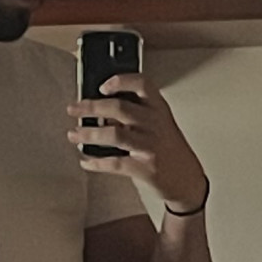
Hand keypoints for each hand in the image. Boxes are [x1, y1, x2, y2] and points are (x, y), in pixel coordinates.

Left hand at [68, 73, 207, 215]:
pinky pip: (116, 163)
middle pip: (120, 108)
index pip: (142, 84)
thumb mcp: (158, 125)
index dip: (121, 81)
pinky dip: (96, 162)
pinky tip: (86, 161)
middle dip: (92, 107)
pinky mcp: (146, 168)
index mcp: (158, 109)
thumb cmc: (168, 150)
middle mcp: (155, 124)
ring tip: (74, 134)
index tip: (102, 85)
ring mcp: (151, 147)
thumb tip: (98, 111)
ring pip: (115, 135)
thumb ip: (134, 115)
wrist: (188, 180)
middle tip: (74, 109)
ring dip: (89, 133)